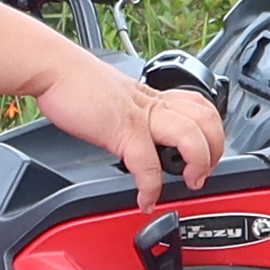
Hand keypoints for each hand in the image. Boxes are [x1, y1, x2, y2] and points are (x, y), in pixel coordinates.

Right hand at [34, 51, 227, 205]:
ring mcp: (141, 117)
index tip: (205, 154)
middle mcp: (153, 104)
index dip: (211, 131)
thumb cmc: (75, 83)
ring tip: (190, 183)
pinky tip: (145, 200)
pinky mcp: (122, 131)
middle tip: (205, 171)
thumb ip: (130, 114)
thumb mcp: (114, 98)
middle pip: (207, 118)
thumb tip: (133, 136)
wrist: (54, 69)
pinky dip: (150, 189)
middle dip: (216, 149)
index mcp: (153, 96)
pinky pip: (148, 165)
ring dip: (199, 164)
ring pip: (192, 135)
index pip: (199, 106)